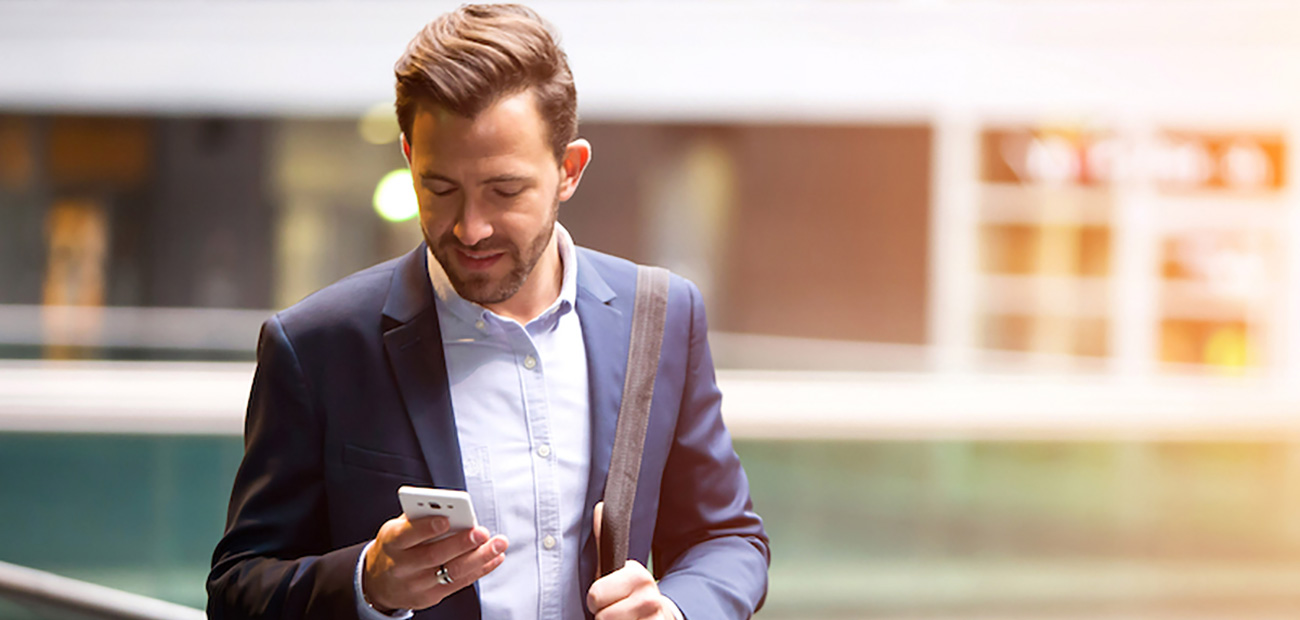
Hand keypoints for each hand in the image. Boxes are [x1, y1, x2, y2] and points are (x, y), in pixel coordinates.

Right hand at [363, 515, 507, 611]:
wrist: (378, 583)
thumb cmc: (396, 547)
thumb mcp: (397, 529)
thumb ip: (420, 518)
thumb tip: (451, 509)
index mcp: (392, 542)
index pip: (408, 535)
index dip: (427, 528)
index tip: (446, 519)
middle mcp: (402, 566)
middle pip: (434, 555)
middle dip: (461, 543)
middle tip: (482, 532)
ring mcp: (416, 584)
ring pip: (451, 572)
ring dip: (479, 558)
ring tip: (498, 545)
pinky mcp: (430, 597)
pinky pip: (459, 583)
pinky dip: (480, 570)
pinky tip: (494, 558)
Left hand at [587, 502, 679, 619]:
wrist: (658, 616)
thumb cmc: (629, 593)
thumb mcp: (615, 567)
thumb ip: (605, 540)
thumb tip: (599, 507)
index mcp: (638, 575)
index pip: (596, 595)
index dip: (595, 599)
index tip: (606, 595)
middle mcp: (650, 598)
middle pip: (602, 617)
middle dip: (603, 616)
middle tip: (613, 610)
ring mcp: (655, 618)